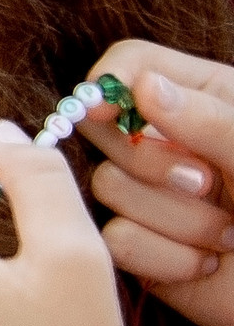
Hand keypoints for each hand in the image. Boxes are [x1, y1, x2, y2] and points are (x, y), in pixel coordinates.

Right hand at [76, 40, 233, 325]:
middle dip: (152, 163)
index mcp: (203, 100)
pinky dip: (168, 256)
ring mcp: (148, 194)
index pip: (133, 64)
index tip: (105, 110)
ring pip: (108, 186)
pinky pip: (118, 239)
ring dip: (178, 218)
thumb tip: (144, 87)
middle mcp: (167, 143)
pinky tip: (206, 261)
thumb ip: (210, 120)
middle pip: (104, 127)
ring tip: (227, 233)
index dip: (110, 83)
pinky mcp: (140, 244)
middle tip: (207, 182)